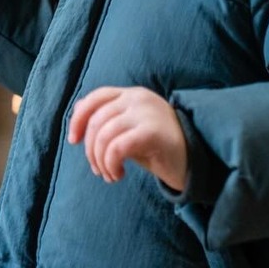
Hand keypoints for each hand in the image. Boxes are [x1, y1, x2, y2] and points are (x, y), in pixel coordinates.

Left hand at [67, 86, 187, 190]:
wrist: (195, 161)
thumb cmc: (158, 147)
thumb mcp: (130, 130)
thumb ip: (109, 121)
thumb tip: (77, 119)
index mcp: (131, 94)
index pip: (96, 97)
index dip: (78, 118)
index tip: (73, 141)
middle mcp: (138, 98)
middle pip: (96, 120)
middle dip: (90, 150)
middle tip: (97, 170)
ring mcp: (146, 112)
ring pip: (104, 135)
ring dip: (100, 161)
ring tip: (110, 175)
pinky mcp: (153, 132)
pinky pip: (117, 147)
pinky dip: (111, 164)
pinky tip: (118, 175)